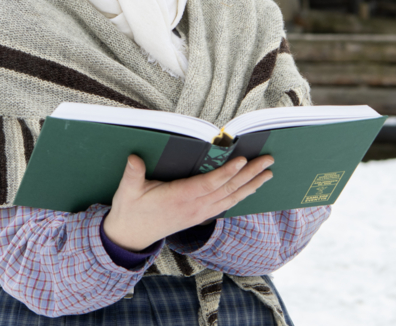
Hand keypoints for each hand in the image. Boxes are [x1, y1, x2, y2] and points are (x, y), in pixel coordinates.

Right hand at [101, 153, 273, 251]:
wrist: (131, 237)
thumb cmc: (130, 211)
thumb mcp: (126, 192)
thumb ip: (132, 175)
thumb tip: (134, 159)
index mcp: (179, 198)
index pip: (208, 184)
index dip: (226, 173)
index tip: (242, 160)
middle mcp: (194, 207)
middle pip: (227, 190)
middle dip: (249, 175)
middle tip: (268, 161)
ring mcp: (199, 214)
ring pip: (231, 199)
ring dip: (251, 185)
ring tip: (268, 174)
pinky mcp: (199, 216)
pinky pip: (225, 205)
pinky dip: (241, 195)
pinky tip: (251, 188)